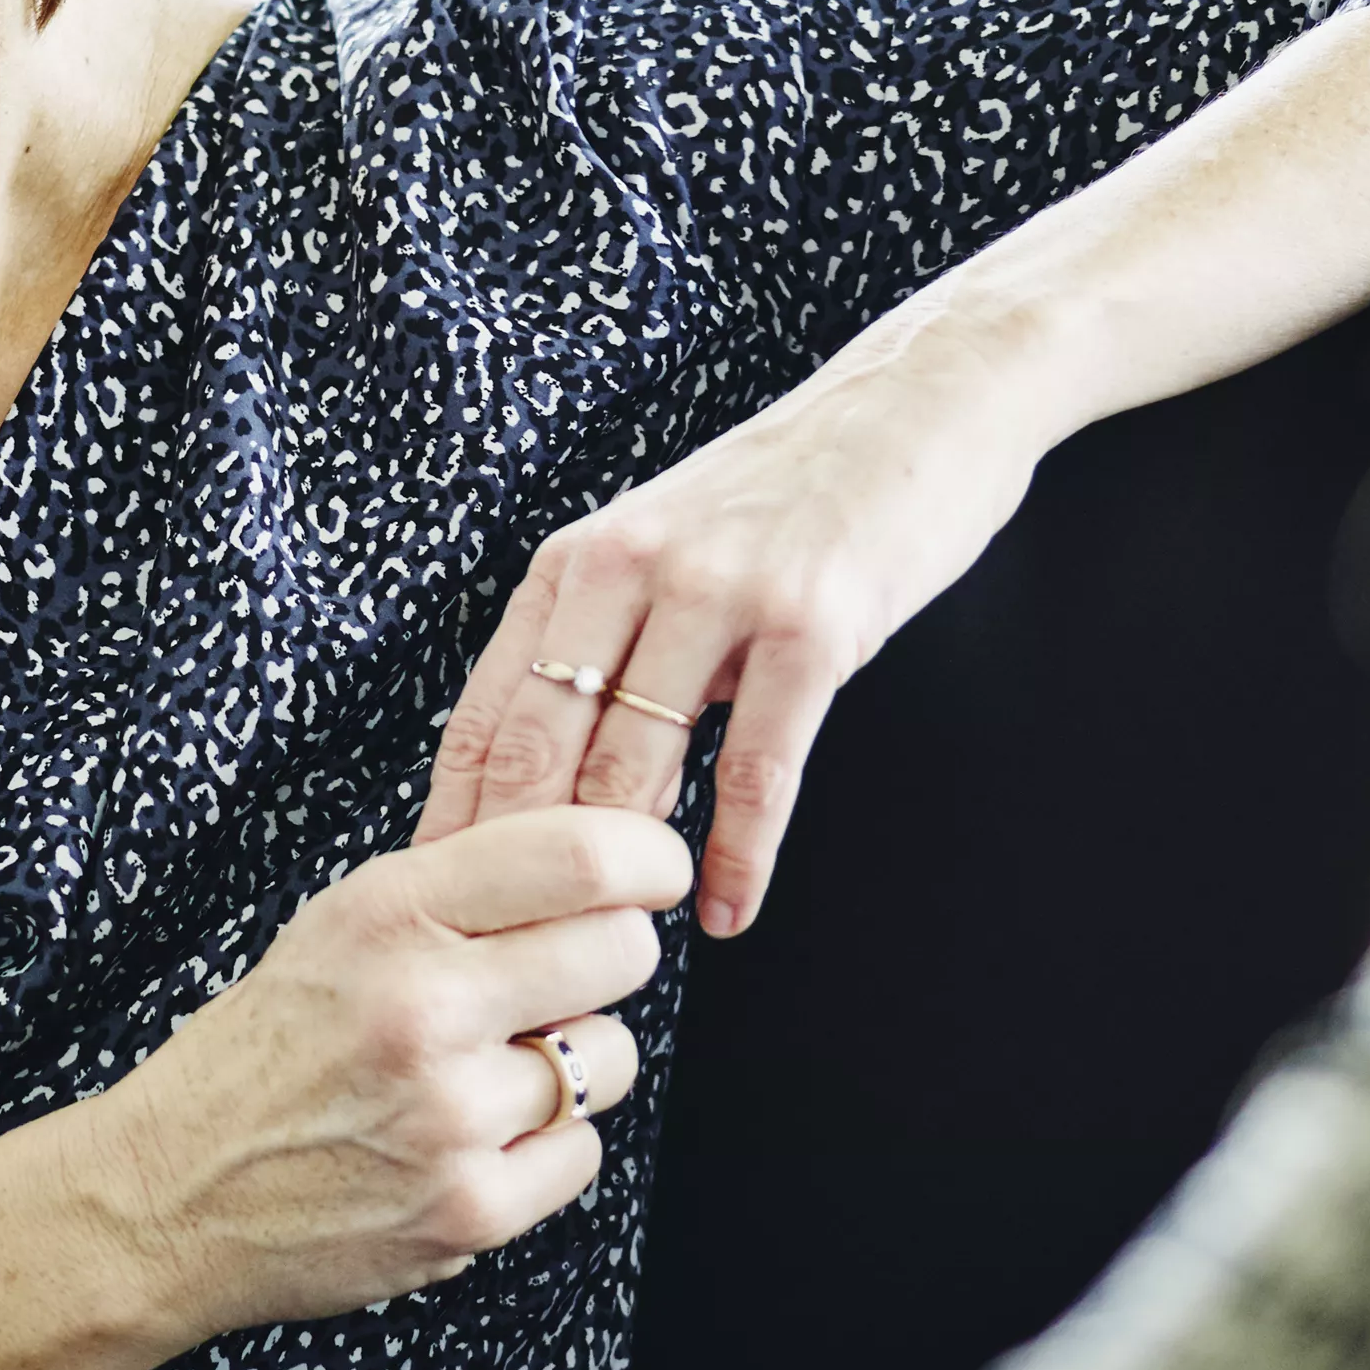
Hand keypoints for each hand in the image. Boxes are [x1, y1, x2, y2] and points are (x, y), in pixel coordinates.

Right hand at [87, 804, 684, 1336]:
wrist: (167, 1195)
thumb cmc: (263, 1051)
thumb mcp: (339, 928)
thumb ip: (462, 889)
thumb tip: (606, 853)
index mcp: (387, 912)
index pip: (579, 854)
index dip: (646, 858)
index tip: (653, 874)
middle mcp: (422, 1005)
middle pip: (622, 953)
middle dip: (607, 963)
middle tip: (556, 982)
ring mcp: (449, 1114)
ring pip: (613, 1060)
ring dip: (572, 1065)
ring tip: (484, 1076)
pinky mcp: (468, 1208)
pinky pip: (582, 1154)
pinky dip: (542, 1150)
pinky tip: (468, 1144)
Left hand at [425, 332, 1048, 933]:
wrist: (920, 404)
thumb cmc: (789, 497)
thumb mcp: (665, 549)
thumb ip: (606, 645)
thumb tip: (546, 782)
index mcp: (578, 561)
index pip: (487, 719)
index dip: (459, 832)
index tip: (449, 921)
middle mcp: (630, 569)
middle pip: (542, 754)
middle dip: (522, 878)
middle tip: (521, 966)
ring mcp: (720, 594)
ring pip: (635, 768)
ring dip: (623, 881)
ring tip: (614, 956)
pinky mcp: (811, 626)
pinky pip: (755, 769)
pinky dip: (737, 857)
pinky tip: (725, 910)